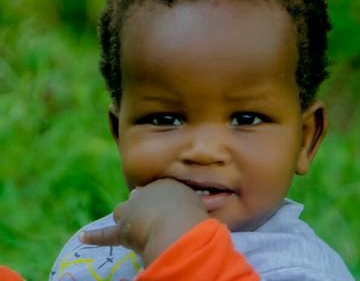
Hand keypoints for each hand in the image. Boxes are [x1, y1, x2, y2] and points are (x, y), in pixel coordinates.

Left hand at [80, 178, 208, 265]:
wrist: (175, 226)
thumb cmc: (193, 214)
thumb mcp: (200, 202)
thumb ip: (198, 202)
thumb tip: (214, 200)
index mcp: (164, 183)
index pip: (159, 189)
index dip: (163, 200)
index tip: (169, 206)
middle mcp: (145, 192)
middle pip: (139, 196)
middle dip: (143, 203)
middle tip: (155, 215)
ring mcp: (132, 210)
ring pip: (123, 211)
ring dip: (127, 217)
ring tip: (135, 226)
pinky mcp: (123, 231)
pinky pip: (106, 234)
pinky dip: (95, 237)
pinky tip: (83, 238)